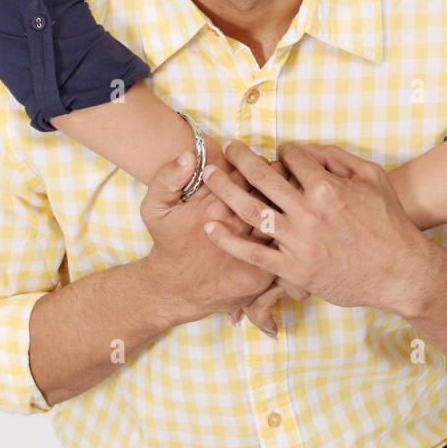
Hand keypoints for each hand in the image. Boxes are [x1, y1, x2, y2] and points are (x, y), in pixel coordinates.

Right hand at [139, 149, 276, 324]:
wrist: (174, 291)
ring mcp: (250, 253)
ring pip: (282, 220)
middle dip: (279, 179)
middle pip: (270, 193)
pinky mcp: (261, 274)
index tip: (259, 163)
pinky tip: (291, 227)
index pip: (249, 173)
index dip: (257, 164)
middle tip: (280, 176)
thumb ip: (167, 177)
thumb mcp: (155, 208)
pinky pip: (284, 249)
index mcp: (214, 207)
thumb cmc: (168, 245)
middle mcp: (235, 228)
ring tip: (290, 197)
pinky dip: (291, 237)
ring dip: (289, 205)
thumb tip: (189, 155)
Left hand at [202, 139, 425, 311]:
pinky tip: (211, 227)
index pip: (292, 158)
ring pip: (251, 212)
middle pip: (262, 178)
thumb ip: (338, 158)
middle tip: (225, 148)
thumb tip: (307, 148)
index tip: (279, 152)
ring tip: (208, 177)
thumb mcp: (373, 178)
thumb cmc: (390, 223)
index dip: (284, 150)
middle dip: (240, 159)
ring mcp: (299, 242)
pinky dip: (229, 240)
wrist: (400, 272)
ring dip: (225, 191)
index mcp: (326, 187)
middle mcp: (308, 212)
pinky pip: (254, 254)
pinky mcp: (294, 270)